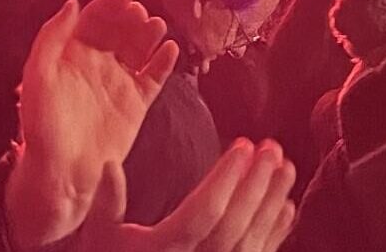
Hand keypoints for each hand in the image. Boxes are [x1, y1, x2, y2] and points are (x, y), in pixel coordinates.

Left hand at [6, 0, 178, 247]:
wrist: (62, 174)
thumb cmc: (42, 128)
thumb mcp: (36, 76)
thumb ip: (51, 37)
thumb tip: (73, 5)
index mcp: (71, 54)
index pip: (94, 19)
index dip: (109, 4)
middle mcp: (97, 64)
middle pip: (120, 29)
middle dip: (131, 16)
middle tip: (139, 14)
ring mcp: (118, 83)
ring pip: (140, 48)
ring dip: (150, 33)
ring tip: (156, 27)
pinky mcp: (136, 104)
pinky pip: (155, 76)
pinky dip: (165, 61)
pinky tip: (169, 50)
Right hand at [75, 142, 296, 251]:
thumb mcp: (98, 240)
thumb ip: (106, 204)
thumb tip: (111, 164)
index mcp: (161, 251)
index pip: (202, 212)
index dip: (224, 178)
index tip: (242, 144)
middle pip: (232, 224)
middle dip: (255, 184)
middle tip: (273, 149)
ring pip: (249, 242)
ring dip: (270, 204)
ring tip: (287, 168)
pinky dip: (273, 235)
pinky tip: (286, 208)